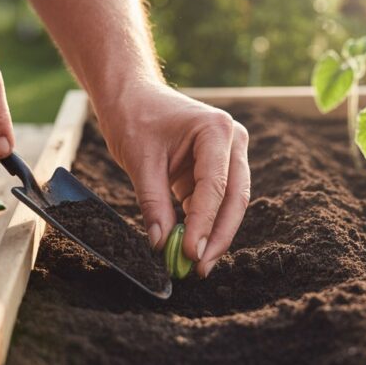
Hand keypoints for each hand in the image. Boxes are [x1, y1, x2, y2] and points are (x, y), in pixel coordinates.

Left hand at [97, 82, 250, 277]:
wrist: (131, 96)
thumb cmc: (134, 117)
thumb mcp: (139, 161)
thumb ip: (153, 204)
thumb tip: (161, 245)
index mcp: (216, 130)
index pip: (215, 186)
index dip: (203, 224)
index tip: (190, 254)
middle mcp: (232, 140)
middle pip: (234, 198)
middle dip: (218, 236)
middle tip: (200, 268)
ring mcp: (229, 154)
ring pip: (230, 203)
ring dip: (214, 234)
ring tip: (196, 264)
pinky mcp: (218, 168)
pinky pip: (216, 201)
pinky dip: (203, 224)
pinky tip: (190, 246)